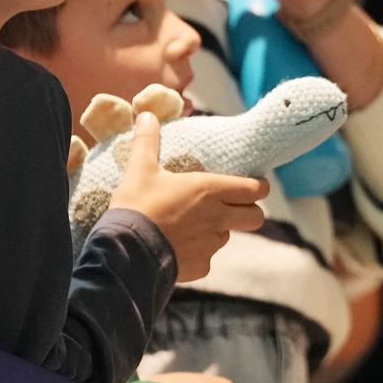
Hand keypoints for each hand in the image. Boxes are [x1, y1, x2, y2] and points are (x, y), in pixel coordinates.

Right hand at [109, 111, 269, 281]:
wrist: (124, 253)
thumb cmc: (136, 206)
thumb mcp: (140, 170)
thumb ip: (147, 141)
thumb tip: (146, 115)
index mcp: (210, 190)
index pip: (256, 189)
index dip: (257, 187)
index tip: (249, 185)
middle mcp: (219, 218)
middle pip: (256, 217)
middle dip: (248, 211)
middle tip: (229, 205)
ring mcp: (211, 245)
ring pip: (228, 236)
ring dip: (218, 230)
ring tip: (191, 225)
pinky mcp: (201, 267)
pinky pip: (207, 258)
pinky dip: (197, 252)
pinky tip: (176, 247)